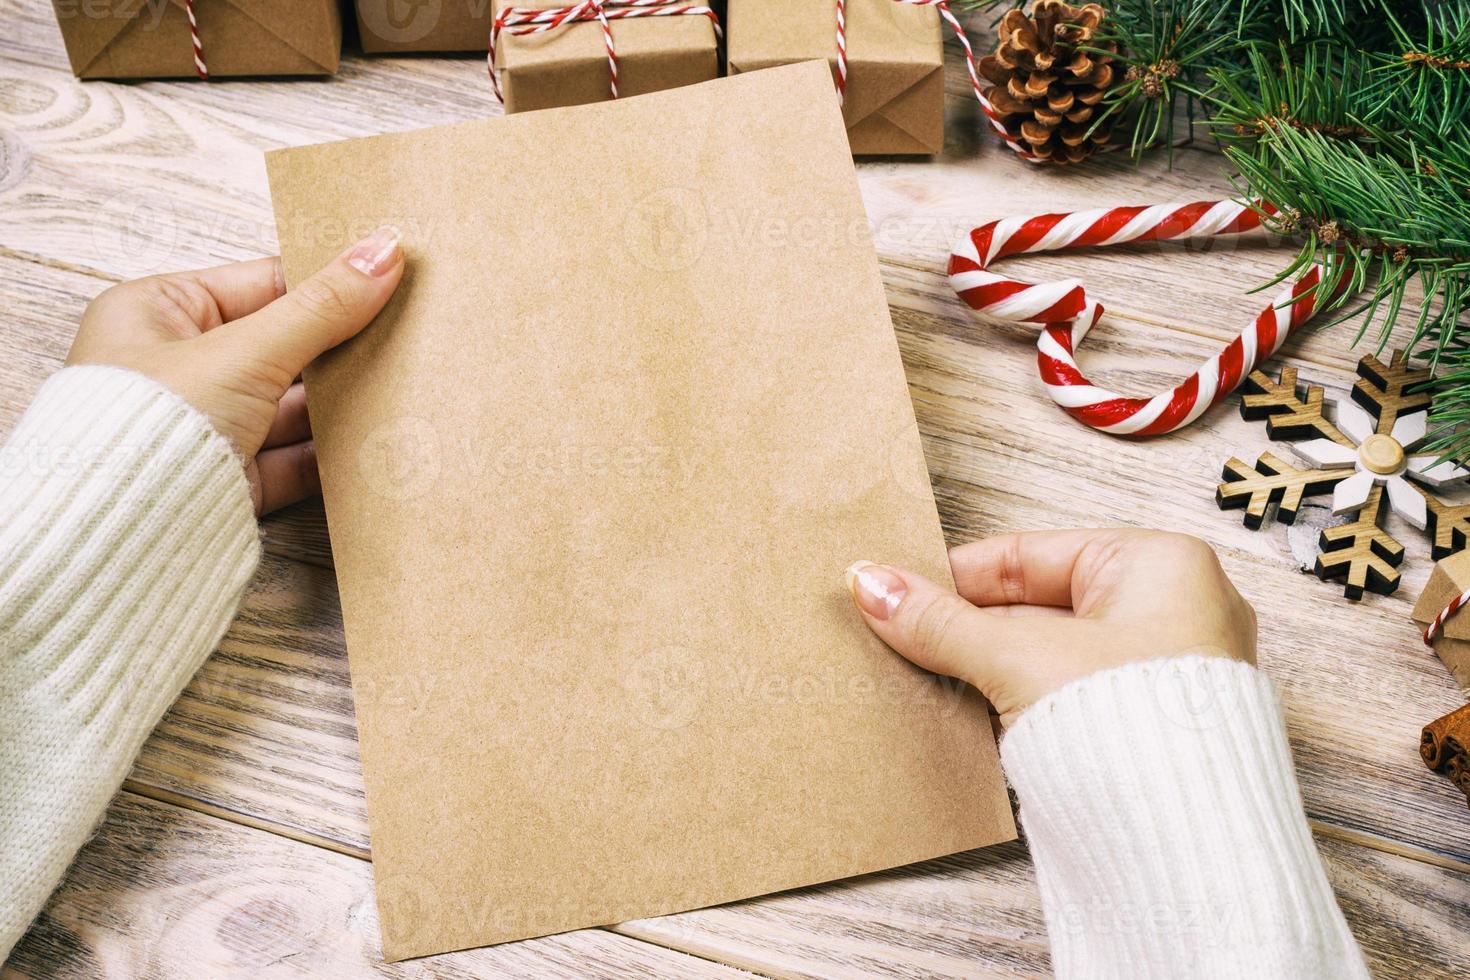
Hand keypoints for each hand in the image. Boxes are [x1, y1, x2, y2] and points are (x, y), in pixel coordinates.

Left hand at [66, 226, 403, 515]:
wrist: (120, 532)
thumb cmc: (147, 424)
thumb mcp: (245, 351)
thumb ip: (320, 307)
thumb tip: (383, 252)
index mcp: (154, 313)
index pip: (258, 283)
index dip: (321, 281)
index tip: (383, 275)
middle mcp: (175, 368)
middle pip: (280, 345)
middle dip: (339, 346)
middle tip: (403, 331)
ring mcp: (203, 427)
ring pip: (290, 405)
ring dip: (341, 401)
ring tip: (401, 385)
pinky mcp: (227, 480)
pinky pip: (291, 457)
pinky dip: (332, 451)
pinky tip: (376, 438)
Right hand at [846, 529, 1256, 727]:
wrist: (1187, 849)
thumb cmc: (1139, 733)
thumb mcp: (1018, 659)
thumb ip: (941, 623)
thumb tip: (875, 587)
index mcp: (1159, 566)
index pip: (1031, 553)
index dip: (957, 576)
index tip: (899, 591)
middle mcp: (1170, 612)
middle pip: (1034, 606)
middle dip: (964, 627)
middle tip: (898, 635)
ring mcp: (1159, 674)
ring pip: (1044, 655)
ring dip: (984, 668)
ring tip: (922, 674)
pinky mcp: (1143, 728)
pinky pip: (1061, 697)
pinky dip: (1012, 703)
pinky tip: (962, 712)